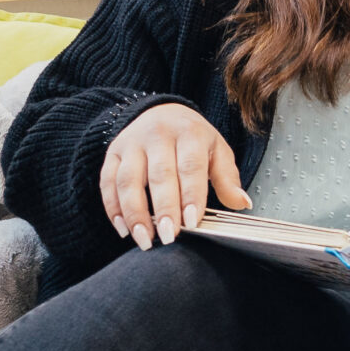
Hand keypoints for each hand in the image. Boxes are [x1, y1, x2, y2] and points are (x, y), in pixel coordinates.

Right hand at [98, 103, 248, 249]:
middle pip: (159, 175)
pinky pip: (107, 182)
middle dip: (164, 208)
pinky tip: (123, 229)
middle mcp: (158, 135)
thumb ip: (227, 178)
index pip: (190, 166)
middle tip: (169, 236)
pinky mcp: (113, 154)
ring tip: (145, 239)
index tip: (191, 222)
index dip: (191, 195)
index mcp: (189, 133)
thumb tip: (241, 203)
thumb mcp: (217, 149)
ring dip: (134, 213)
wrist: (160, 111)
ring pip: (128, 180)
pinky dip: (113, 208)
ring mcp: (132, 144)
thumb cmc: (192, 137)